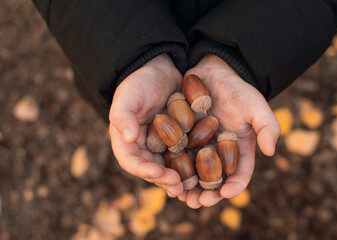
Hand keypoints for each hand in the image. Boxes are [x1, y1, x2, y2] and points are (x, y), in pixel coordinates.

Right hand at [109, 54, 183, 196]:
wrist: (160, 69)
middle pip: (150, 168)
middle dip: (163, 179)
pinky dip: (189, 166)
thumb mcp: (128, 95)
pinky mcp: (177, 140)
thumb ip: (123, 116)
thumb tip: (127, 138)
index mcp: (126, 139)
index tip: (159, 172)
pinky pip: (182, 156)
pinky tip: (201, 172)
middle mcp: (143, 146)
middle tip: (178, 187)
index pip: (131, 161)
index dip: (144, 170)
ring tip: (189, 188)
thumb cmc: (140, 81)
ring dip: (177, 179)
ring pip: (167, 167)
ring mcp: (160, 144)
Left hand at [178, 54, 279, 207]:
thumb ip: (267, 126)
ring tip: (181, 196)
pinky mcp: (183, 138)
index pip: (240, 174)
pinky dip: (173, 168)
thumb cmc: (237, 89)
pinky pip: (177, 156)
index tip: (225, 194)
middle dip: (207, 194)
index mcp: (238, 150)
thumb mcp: (255, 105)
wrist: (213, 71)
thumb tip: (271, 152)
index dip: (234, 186)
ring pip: (194, 173)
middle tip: (198, 202)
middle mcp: (219, 152)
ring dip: (188, 187)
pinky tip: (166, 175)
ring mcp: (200, 147)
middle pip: (214, 180)